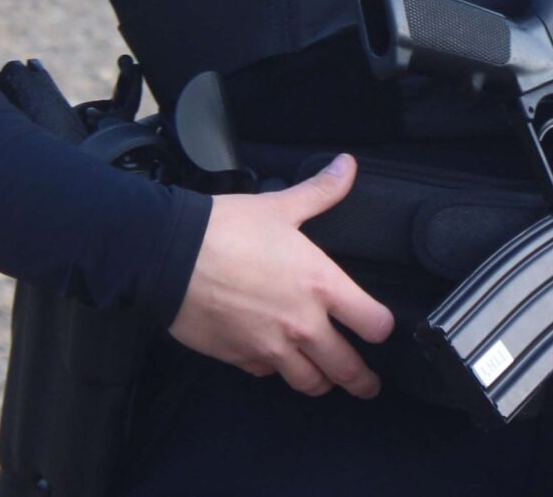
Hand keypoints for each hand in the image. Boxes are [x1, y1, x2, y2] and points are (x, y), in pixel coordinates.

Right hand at [167, 153, 396, 399]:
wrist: (170, 257)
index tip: (380, 328)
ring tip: (328, 381)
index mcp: (320, 285)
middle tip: (368, 385)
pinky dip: (276, 370)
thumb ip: (320, 191)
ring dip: (322, 382)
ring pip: (310, 382)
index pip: (373, 323)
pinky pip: (268, 375)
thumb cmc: (227, 229)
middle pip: (347, 368)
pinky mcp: (241, 359)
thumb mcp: (279, 206)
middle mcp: (302, 324)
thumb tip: (347, 165)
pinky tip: (277, 361)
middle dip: (362, 380)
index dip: (382, 328)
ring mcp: (271, 348)